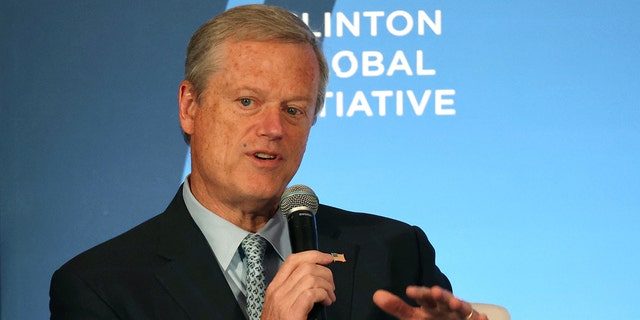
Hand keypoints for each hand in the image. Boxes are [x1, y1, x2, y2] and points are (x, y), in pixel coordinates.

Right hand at [260, 251, 335, 319]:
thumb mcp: (282, 305)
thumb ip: (293, 290)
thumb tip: (315, 279)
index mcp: (274, 288)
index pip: (293, 260)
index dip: (313, 255)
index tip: (327, 258)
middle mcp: (277, 292)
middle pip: (305, 266)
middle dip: (325, 272)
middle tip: (331, 285)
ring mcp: (283, 302)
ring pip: (311, 277)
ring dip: (327, 285)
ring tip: (330, 297)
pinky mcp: (292, 313)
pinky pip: (312, 293)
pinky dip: (325, 295)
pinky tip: (327, 302)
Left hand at [373, 286, 487, 319]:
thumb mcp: (414, 318)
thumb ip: (398, 308)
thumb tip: (377, 295)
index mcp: (431, 304)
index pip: (424, 297)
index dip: (419, 293)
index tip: (409, 291)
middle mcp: (447, 306)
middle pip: (444, 299)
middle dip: (441, 295)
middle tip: (435, 292)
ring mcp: (461, 315)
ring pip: (462, 308)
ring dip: (460, 304)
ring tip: (456, 303)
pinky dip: (481, 319)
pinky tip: (483, 318)